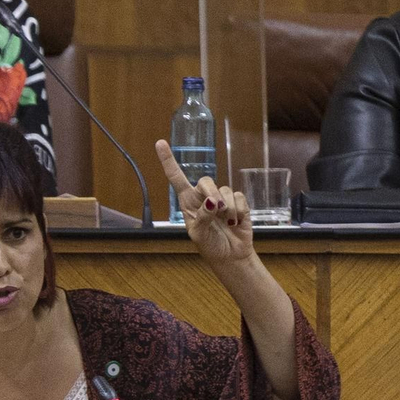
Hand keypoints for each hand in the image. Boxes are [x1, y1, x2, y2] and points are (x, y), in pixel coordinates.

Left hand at [156, 140, 252, 264]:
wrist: (231, 256)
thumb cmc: (210, 245)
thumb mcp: (199, 235)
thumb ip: (203, 217)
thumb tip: (212, 201)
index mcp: (188, 203)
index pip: (176, 178)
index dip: (168, 161)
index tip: (160, 143)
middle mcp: (203, 197)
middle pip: (206, 181)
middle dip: (213, 193)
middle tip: (218, 209)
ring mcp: (221, 199)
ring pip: (225, 190)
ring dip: (228, 209)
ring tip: (227, 223)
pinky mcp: (237, 202)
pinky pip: (238, 196)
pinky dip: (239, 211)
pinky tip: (236, 222)